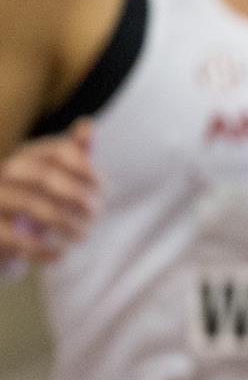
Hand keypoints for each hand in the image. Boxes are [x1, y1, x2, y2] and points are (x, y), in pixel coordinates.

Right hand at [0, 120, 98, 270]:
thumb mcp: (54, 175)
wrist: (0, 231)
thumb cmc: (35, 198)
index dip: (88, 168)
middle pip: (48, 177)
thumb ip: (72, 152)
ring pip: (34, 206)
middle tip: (96, 215)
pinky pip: (15, 237)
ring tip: (82, 235)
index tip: (105, 189)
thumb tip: (86, 124)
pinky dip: (42, 249)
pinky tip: (59, 255)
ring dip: (67, 224)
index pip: (60, 150)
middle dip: (79, 197)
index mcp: (29, 155)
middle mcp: (7, 171)